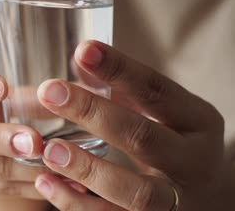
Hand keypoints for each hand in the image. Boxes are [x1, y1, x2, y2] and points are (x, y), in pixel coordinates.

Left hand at [33, 41, 233, 209]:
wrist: (199, 193)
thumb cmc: (169, 139)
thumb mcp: (159, 112)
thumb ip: (123, 88)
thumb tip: (80, 56)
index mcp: (196, 122)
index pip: (157, 90)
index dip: (120, 69)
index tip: (83, 50)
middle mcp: (193, 162)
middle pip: (145, 138)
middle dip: (94, 113)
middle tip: (49, 92)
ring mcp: (176, 200)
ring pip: (135, 192)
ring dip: (88, 169)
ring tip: (50, 150)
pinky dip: (76, 203)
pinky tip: (45, 182)